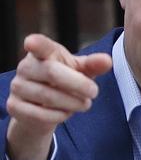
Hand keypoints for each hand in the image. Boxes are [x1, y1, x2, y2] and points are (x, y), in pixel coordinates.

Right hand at [6, 33, 111, 159]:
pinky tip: (67, 113)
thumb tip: (107, 61)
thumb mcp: (79, 73)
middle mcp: (26, 67)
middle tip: (94, 92)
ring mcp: (18, 87)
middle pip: (52, 72)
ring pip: (48, 96)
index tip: (31, 43)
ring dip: (72, 103)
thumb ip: (92, 66)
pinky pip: (40, 114)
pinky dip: (59, 116)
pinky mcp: (15, 106)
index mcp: (41, 53)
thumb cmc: (63, 84)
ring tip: (84, 104)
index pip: (38, 45)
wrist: (42, 110)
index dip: (35, 44)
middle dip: (78, 84)